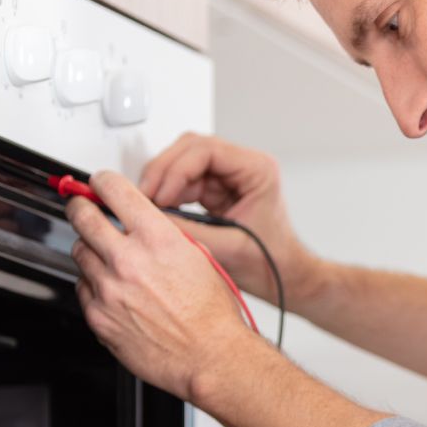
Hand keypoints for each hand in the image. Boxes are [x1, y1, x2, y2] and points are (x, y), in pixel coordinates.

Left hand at [66, 170, 258, 401]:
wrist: (210, 356)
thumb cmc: (212, 314)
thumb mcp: (199, 258)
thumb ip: (165, 236)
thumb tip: (143, 224)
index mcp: (157, 239)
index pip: (113, 190)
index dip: (101, 182)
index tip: (97, 184)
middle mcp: (128, 260)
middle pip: (82, 217)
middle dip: (80, 208)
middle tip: (82, 209)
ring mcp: (109, 289)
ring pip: (79, 253)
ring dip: (91, 251)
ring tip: (111, 262)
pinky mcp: (98, 317)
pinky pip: (82, 289)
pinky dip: (94, 286)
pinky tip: (115, 293)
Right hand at [139, 133, 321, 305]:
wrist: (283, 277)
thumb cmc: (271, 262)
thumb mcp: (228, 248)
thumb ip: (189, 231)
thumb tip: (152, 219)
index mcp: (257, 170)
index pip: (206, 150)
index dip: (175, 169)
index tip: (158, 194)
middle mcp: (242, 167)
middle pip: (189, 150)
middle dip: (162, 172)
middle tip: (143, 198)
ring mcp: (227, 177)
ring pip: (182, 163)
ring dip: (161, 183)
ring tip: (147, 206)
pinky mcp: (214, 191)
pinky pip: (182, 182)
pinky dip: (166, 194)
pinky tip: (158, 211)